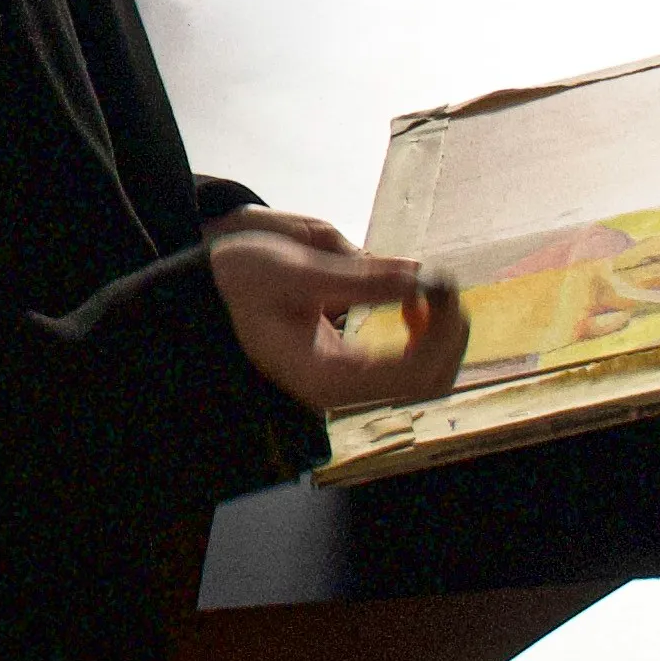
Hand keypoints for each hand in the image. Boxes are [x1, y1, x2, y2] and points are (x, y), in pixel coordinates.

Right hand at [208, 218, 467, 416]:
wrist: (210, 292)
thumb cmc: (239, 279)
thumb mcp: (294, 269)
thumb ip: (359, 277)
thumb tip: (420, 274)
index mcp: (325, 377)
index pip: (412, 373)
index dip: (441, 329)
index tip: (440, 282)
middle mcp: (342, 391)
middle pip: (430, 381)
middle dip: (450, 331)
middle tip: (443, 281)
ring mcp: (350, 384)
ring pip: (428, 376)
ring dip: (442, 331)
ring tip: (427, 287)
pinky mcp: (354, 371)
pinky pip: (410, 366)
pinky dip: (425, 333)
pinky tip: (412, 302)